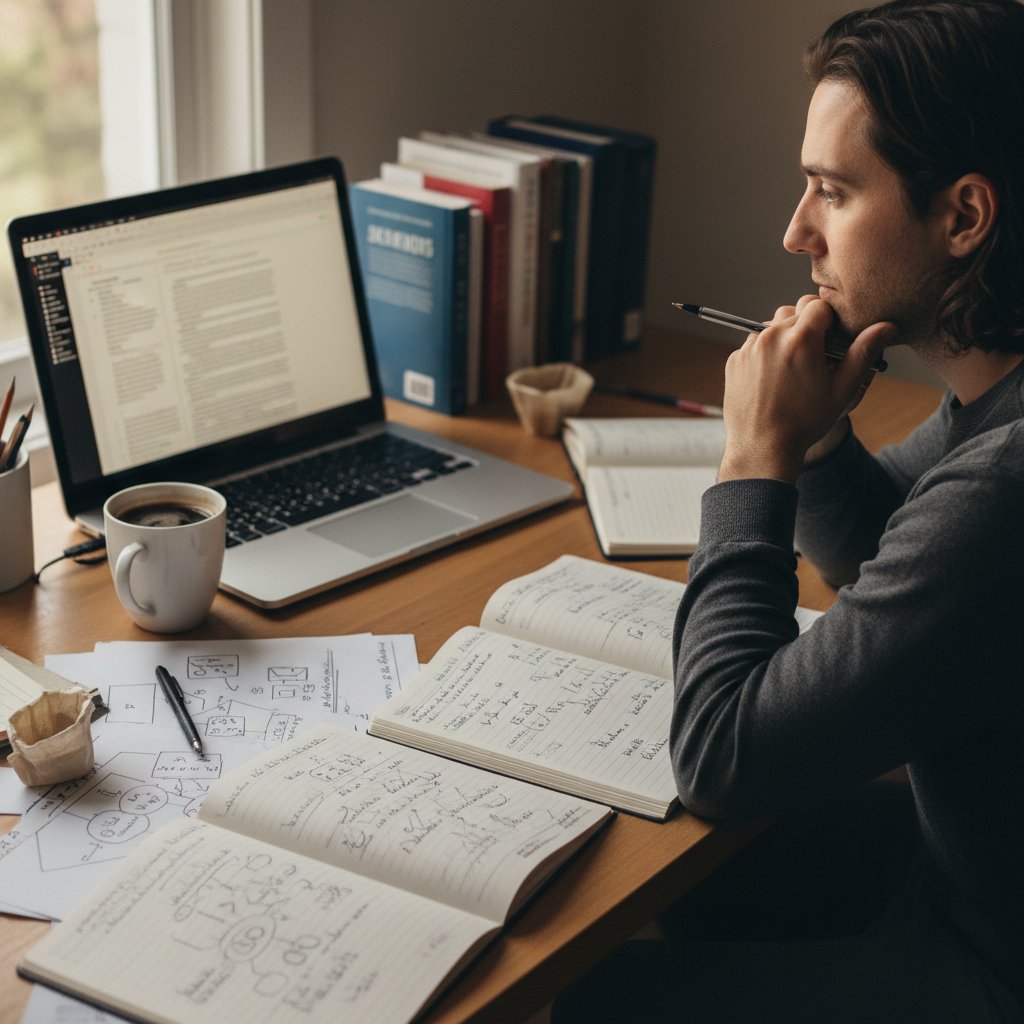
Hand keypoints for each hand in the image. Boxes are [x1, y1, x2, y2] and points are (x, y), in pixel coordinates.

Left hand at [717, 296, 892, 483]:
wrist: (762, 447)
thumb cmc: (805, 421)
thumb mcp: (842, 389)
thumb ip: (863, 352)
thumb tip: (887, 326)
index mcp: (801, 338)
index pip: (818, 305)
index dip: (828, 320)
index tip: (830, 341)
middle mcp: (771, 336)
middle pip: (794, 311)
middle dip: (806, 328)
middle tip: (813, 357)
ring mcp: (749, 348)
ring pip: (771, 326)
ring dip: (784, 338)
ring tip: (792, 368)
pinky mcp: (734, 361)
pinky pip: (753, 345)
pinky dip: (764, 353)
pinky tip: (773, 379)